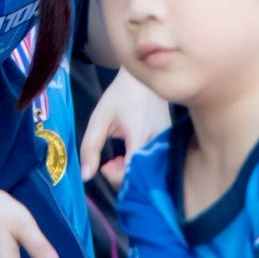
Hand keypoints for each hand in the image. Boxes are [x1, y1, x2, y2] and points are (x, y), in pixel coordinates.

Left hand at [81, 69, 170, 184]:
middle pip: (142, 177)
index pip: (131, 174)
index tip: (105, 166)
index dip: (115, 177)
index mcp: (140, 136)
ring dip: (131, 171)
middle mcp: (159, 143)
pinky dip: (141, 165)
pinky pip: (155, 164)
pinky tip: (131, 154)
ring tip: (120, 158)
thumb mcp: (99, 119)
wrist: (144, 80)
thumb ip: (90, 148)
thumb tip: (86, 176)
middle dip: (122, 176)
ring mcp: (168, 144)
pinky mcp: (172, 144)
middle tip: (111, 163)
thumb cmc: (121, 96)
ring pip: (149, 172)